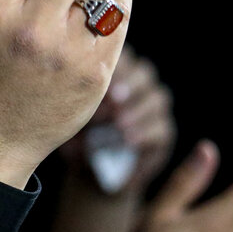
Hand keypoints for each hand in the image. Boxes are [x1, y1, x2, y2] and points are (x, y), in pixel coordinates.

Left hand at [61, 45, 174, 193]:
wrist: (89, 174)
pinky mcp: (163, 133)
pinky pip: (161, 127)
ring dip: (137, 110)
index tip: (98, 74)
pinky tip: (128, 140)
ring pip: (157, 98)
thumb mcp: (69, 116)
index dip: (114, 63)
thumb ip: (76, 98)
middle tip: (113, 97)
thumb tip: (72, 86)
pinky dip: (145, 133)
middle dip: (129, 83)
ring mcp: (154, 109)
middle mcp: (139, 86)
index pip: (121, 57)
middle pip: (144, 73)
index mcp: (115, 74)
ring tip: (119, 124)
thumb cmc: (74, 136)